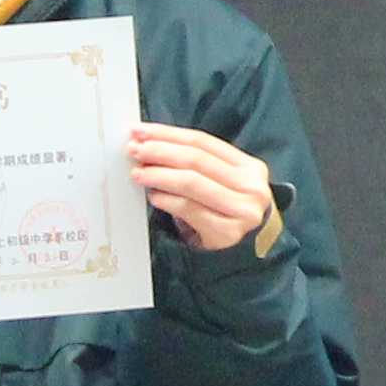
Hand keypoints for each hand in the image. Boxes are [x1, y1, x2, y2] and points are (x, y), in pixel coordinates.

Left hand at [129, 126, 278, 254]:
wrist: (245, 254)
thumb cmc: (225, 213)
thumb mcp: (222, 184)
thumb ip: (196, 165)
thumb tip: (149, 145)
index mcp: (250, 167)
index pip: (203, 142)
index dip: (169, 134)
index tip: (141, 131)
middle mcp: (251, 186)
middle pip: (197, 160)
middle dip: (161, 151)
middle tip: (134, 150)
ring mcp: (242, 211)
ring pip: (192, 182)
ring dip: (159, 174)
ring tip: (138, 173)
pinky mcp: (227, 233)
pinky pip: (190, 210)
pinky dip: (167, 200)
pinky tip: (153, 196)